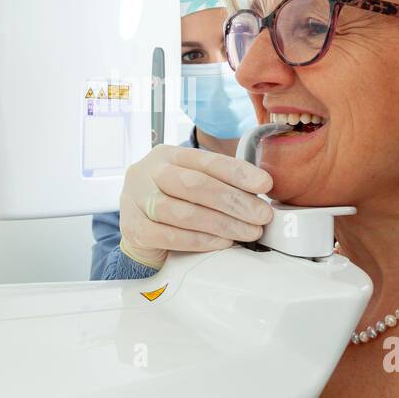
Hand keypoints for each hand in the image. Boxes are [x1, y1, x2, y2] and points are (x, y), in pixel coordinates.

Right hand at [117, 144, 274, 268]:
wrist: (138, 229)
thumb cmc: (174, 203)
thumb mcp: (191, 183)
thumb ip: (218, 183)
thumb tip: (260, 195)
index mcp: (167, 155)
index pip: (205, 160)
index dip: (238, 172)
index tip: (265, 184)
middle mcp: (147, 172)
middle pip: (194, 184)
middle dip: (234, 201)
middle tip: (262, 216)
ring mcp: (135, 200)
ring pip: (183, 212)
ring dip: (222, 224)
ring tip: (248, 232)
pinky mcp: (133, 228)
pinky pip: (170, 236)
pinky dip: (200, 240)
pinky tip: (222, 242)